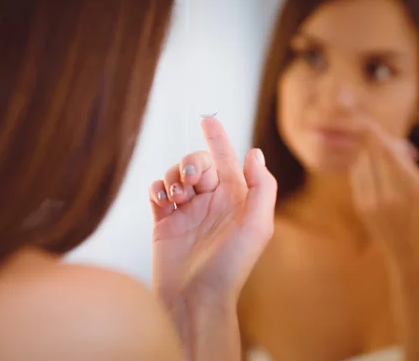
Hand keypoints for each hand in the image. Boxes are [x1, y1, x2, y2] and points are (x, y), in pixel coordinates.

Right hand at [149, 117, 276, 302]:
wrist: (193, 298)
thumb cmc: (229, 267)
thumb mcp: (256, 228)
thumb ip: (260, 188)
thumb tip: (255, 153)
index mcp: (235, 200)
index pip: (226, 160)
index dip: (218, 138)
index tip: (208, 119)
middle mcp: (211, 202)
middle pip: (197, 163)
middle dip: (192, 163)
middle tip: (191, 182)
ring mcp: (186, 211)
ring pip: (175, 173)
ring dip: (173, 176)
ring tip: (177, 196)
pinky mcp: (164, 221)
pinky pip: (157, 191)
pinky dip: (157, 188)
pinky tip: (162, 201)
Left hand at [349, 118, 418, 266]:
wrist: (416, 259)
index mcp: (409, 190)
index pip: (385, 153)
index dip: (375, 134)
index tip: (368, 121)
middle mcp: (385, 195)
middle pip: (371, 155)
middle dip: (376, 142)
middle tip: (395, 143)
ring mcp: (370, 203)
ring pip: (361, 165)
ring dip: (370, 153)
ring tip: (394, 157)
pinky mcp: (362, 208)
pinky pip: (357, 178)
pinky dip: (364, 166)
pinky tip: (381, 168)